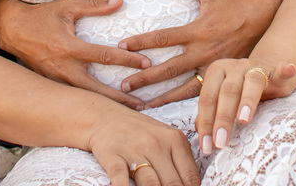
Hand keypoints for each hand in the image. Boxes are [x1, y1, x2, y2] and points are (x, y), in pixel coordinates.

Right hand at [0, 0, 150, 109]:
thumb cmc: (41, 16)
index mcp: (69, 47)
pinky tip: (104, 109)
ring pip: (85, 99)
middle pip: (97, 90)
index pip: (104, 55)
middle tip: (141, 104)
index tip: (146, 63)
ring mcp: (55, 80)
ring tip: (128, 111)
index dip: (127, 59)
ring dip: (106, 105)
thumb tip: (119, 2)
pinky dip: (89, 104)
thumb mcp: (67, 6)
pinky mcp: (51, 86)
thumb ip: (94, 5)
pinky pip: (73, 98)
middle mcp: (63, 68)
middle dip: (120, 98)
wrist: (11, 30)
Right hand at [87, 109, 201, 185]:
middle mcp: (156, 144)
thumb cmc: (141, 133)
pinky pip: (121, 181)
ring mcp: (134, 150)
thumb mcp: (166, 138)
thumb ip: (180, 162)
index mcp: (175, 140)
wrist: (105, 117)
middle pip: (172, 184)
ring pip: (151, 185)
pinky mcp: (113, 156)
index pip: (190, 177)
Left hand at [117, 0, 286, 107]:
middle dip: (144, 78)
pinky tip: (173, 108)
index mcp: (198, 30)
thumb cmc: (234, 1)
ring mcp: (214, 66)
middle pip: (168, 69)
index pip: (163, 38)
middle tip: (124, 84)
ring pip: (184, 88)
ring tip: (142, 104)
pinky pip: (203, 93)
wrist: (266, 17)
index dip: (141, 42)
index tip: (122, 47)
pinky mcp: (224, 75)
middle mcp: (204, 51)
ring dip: (162, 97)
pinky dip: (186, 102)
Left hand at [194, 59, 295, 155]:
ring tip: (244, 119)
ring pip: (251, 82)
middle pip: (227, 92)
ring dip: (247, 100)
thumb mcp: (223, 98)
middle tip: (220, 141)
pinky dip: (285, 70)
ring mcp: (257, 66)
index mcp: (217, 71)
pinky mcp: (277, 71)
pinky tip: (289, 69)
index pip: (207, 98)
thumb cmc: (240, 90)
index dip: (206, 122)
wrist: (266, 69)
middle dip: (222, 118)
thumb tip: (201, 134)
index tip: (207, 145)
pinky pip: (281, 71)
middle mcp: (235, 66)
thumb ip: (211, 112)